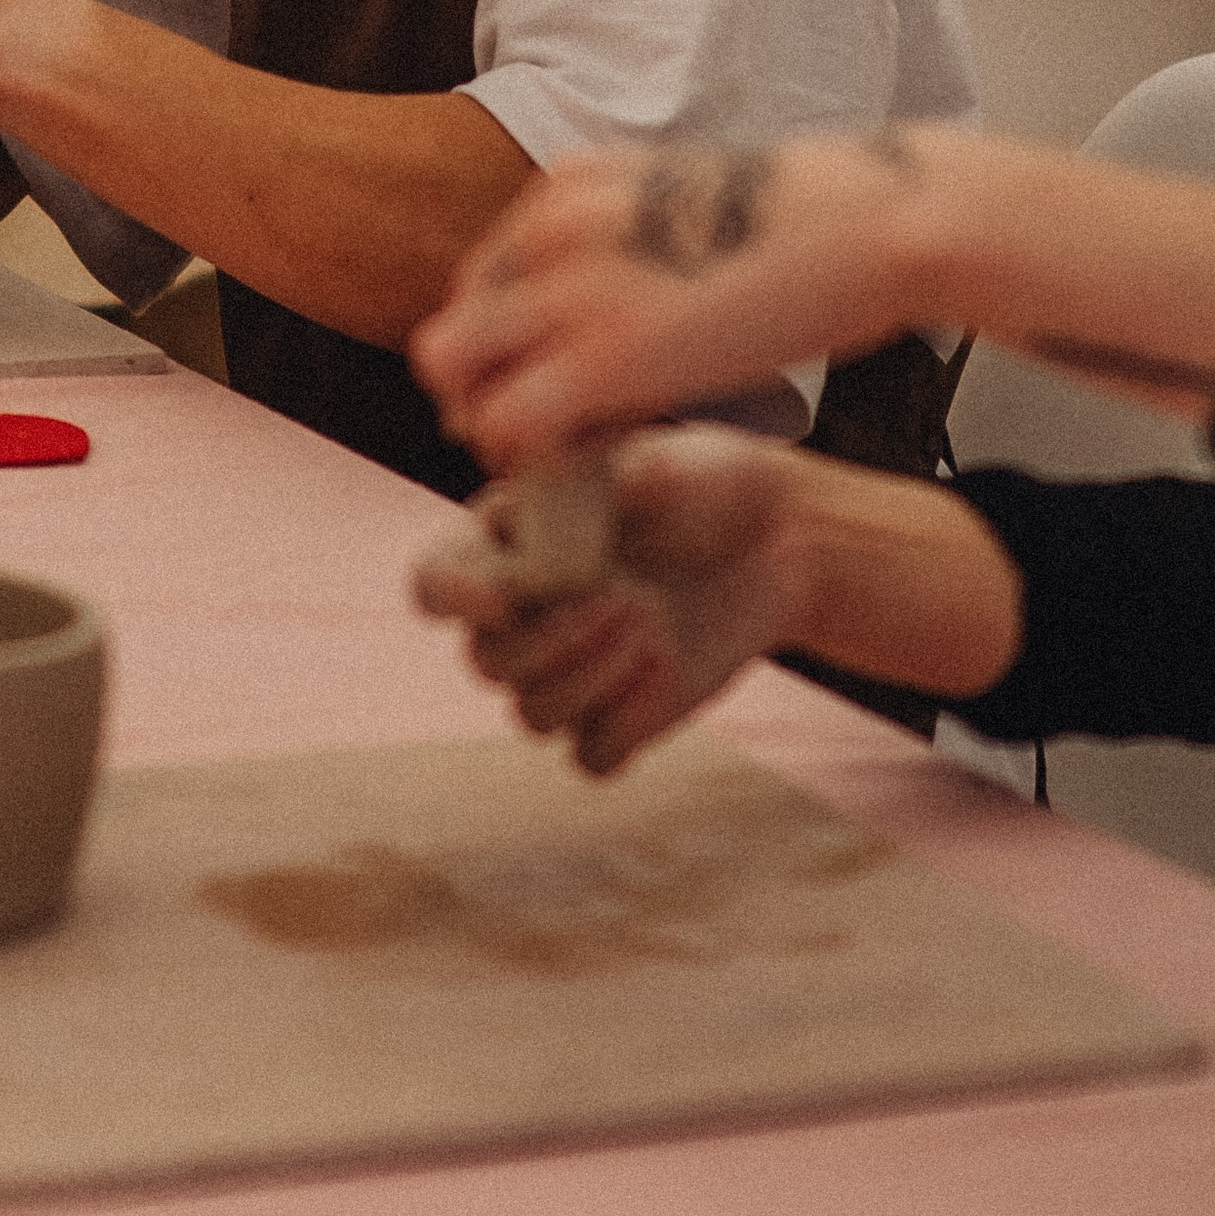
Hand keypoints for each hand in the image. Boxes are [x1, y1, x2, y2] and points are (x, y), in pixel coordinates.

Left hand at [412, 137, 929, 465]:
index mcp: (565, 187)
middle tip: (550, 433)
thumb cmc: (806, 225)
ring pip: (455, 377)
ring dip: (496, 424)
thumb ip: (627, 246)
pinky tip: (593, 463)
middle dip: (484, 390)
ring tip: (571, 452)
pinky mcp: (602, 358)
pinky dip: (531, 455)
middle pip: (454, 330)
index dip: (512, 348)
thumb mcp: (683, 205)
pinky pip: (507, 424)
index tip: (560, 387)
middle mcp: (546, 229)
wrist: (867, 222)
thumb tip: (618, 307)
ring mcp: (566, 292)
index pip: (485, 283)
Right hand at [412, 425, 809, 775]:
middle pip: (485, 663)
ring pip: (533, 715)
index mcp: (506, 541)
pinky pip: (593, 755)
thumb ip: (599, 491)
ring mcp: (571, 671)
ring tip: (652, 621)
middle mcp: (526, 614)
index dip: (453, 599)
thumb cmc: (703, 481)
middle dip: (553, 638)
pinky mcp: (622, 718)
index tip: (502, 598)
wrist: (779, 535)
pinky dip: (628, 722)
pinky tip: (667, 668)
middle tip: (626, 596)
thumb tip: (568, 538)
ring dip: (591, 678)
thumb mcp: (654, 461)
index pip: (435, 584)